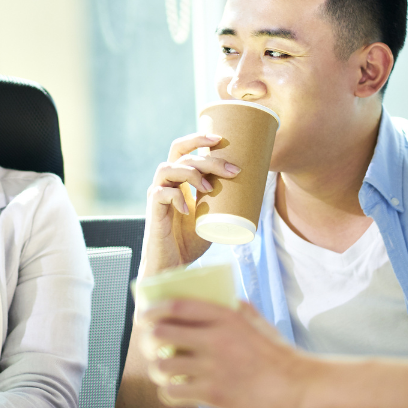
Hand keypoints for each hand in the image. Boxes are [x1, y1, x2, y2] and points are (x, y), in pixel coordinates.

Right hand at [140, 133, 240, 276]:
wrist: (172, 268)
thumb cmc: (190, 241)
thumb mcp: (211, 216)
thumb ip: (223, 200)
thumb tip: (255, 188)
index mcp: (178, 179)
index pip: (182, 149)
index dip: (198, 138)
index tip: (221, 139)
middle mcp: (165, 183)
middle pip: (180, 155)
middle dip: (208, 158)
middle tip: (232, 170)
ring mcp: (157, 196)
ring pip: (166, 168)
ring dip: (191, 173)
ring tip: (210, 188)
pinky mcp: (153, 212)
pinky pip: (159, 194)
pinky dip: (175, 197)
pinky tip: (188, 208)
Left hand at [145, 300, 407, 407]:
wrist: (298, 385)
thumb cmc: (279, 354)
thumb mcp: (258, 322)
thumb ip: (238, 309)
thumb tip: (226, 300)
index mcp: (226, 317)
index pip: (177, 305)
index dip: (154, 308)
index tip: (145, 313)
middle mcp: (215, 339)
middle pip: (161, 333)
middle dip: (151, 339)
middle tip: (154, 344)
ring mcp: (212, 368)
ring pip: (162, 365)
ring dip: (158, 367)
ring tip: (164, 369)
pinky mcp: (213, 394)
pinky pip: (173, 392)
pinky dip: (169, 391)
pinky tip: (176, 389)